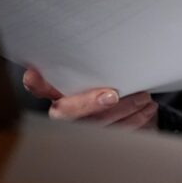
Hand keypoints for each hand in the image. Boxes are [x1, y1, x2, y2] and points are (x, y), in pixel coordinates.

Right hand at [22, 67, 157, 129]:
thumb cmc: (105, 83)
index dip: (34, 83)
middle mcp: (62, 112)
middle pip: (67, 112)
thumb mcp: (98, 72)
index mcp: (56, 91)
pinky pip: (117, 134)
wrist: (121, 106)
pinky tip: (147, 110)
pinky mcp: (101, 141)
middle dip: (90, 104)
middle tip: (113, 94)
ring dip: (124, 110)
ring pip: (96, 125)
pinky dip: (136, 121)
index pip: (38, 86)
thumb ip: (92, 65)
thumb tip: (102, 41)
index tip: (34, 74)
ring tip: (144, 97)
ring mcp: (79, 129)